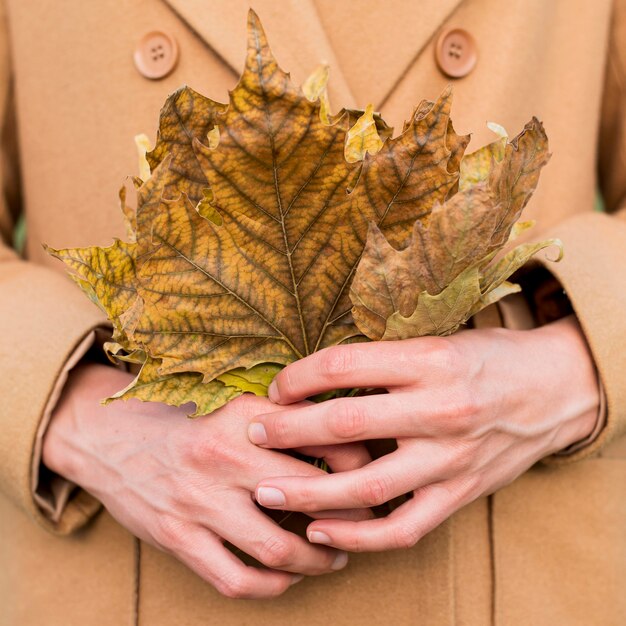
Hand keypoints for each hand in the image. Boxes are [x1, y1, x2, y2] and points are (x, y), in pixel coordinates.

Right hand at [43, 363, 371, 597]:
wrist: (106, 436)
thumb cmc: (179, 418)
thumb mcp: (228, 403)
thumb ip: (277, 417)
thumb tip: (338, 434)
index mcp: (244, 416)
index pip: (323, 440)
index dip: (359, 461)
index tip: (373, 471)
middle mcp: (225, 458)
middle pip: (311, 497)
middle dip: (350, 516)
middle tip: (365, 520)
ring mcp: (200, 502)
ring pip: (279, 550)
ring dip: (317, 561)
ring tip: (334, 557)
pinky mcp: (178, 538)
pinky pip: (237, 579)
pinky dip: (271, 587)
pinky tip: (285, 578)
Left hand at [247, 316, 599, 551]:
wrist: (554, 388)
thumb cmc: (486, 358)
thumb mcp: (438, 339)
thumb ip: (384, 358)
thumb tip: (317, 373)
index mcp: (429, 360)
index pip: (343, 366)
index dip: (298, 377)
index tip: (275, 388)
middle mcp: (440, 408)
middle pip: (345, 424)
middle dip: (287, 431)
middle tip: (251, 434)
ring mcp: (451, 458)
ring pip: (367, 485)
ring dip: (309, 491)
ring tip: (265, 491)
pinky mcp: (461, 493)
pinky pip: (403, 527)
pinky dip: (357, 536)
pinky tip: (321, 531)